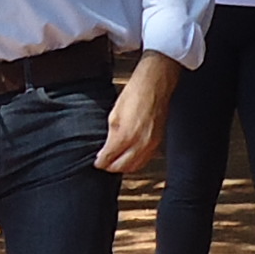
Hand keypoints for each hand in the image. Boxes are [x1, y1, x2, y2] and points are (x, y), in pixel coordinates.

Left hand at [94, 57, 175, 174]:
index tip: (97, 162)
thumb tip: (106, 148)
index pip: (109, 158)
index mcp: (125, 136)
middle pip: (121, 167)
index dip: (100, 162)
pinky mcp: (157, 142)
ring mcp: (150, 145)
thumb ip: (110, 135)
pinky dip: (136, 163)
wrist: (154, 86)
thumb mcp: (114, 115)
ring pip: (135, 167)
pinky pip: (145, 160)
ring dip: (123, 167)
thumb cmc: (135, 95)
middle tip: (104, 163)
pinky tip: (129, 158)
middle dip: (110, 167)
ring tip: (115, 162)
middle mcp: (139, 144)